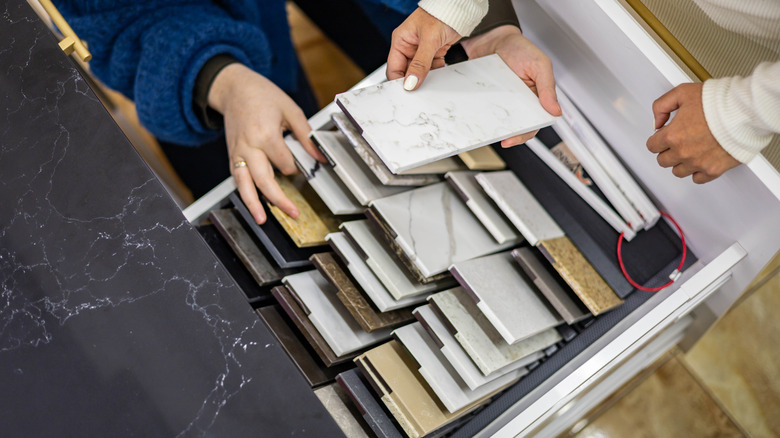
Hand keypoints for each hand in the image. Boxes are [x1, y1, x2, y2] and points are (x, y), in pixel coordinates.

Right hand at [208, 63, 326, 223]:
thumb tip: (320, 156)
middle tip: (294, 213)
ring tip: (262, 220)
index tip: (304, 166)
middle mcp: (248, 146)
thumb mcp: (290, 109)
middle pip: (264, 180)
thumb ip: (305, 135)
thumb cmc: (262, 95)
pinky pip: (237, 178)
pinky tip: (252, 205)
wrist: (234, 88)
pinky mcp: (232, 155)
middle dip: (279, 199)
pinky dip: (244, 193)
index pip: (285, 163)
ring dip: (253, 204)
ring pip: (244, 184)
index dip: (297, 167)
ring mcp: (237, 152)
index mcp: (264, 134)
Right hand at [386, 7, 460, 89]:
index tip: (408, 90)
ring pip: (419, 72)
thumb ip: (420, 63)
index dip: (399, 81)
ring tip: (435, 66)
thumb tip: (410, 82)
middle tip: (422, 83)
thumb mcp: (429, 40)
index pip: (393, 68)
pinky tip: (440, 61)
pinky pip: (430, 68)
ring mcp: (420, 51)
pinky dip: (436, 69)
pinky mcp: (432, 53)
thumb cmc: (441, 14)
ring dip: (427, 74)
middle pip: (406, 72)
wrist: (459, 10)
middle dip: (414, 78)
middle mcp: (408, 47)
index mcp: (400, 41)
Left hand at [461, 25, 560, 146]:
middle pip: (516, 127)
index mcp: (536, 98)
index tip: (513, 138)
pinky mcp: (488, 98)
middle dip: (509, 135)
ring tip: (488, 132)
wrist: (494, 38)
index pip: (534, 123)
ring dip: (495, 128)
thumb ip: (548, 87)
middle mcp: (520, 102)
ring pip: (500, 122)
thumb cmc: (520, 49)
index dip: (524, 134)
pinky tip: (478, 119)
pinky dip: (481, 116)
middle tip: (501, 139)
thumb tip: (556, 111)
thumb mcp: (539, 65)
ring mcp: (502, 101)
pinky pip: (485, 111)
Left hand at [647, 83, 738, 183]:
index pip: (652, 146)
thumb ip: (662, 106)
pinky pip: (698, 179)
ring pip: (678, 171)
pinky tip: (700, 161)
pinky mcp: (714, 170)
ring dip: (680, 162)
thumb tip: (656, 122)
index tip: (664, 136)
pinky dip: (697, 171)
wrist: (745, 112)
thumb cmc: (719, 102)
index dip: (658, 139)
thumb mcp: (682, 92)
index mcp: (672, 135)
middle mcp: (683, 152)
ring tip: (690, 151)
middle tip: (677, 142)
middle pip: (663, 161)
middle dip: (667, 151)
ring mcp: (698, 163)